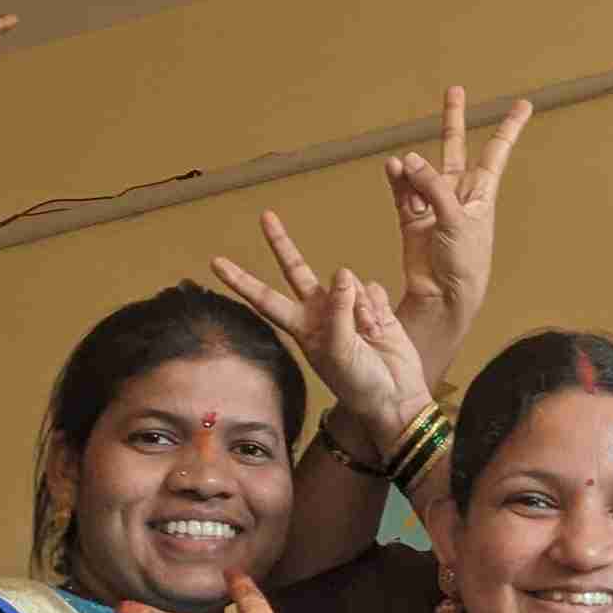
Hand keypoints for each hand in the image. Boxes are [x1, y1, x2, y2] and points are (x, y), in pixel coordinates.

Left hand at [211, 225, 432, 454]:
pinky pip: (373, 290)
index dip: (241, 280)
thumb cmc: (359, 384)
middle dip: (282, 243)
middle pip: (296, 270)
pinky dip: (378, 307)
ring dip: (360, 305)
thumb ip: (338, 310)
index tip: (216, 263)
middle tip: (266, 216)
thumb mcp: (339, 351)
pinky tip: (381, 329)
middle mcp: (320, 313)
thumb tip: (342, 273)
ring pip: (348, 281)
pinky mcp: (374, 306)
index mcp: (301, 327)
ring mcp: (347, 307)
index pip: (264, 298)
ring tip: (368, 336)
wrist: (395, 396)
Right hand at [385, 86, 530, 382]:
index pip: (496, 151)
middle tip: (454, 90)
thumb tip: (407, 158)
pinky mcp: (412, 218)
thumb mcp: (457, 220)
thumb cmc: (466, 264)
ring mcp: (433, 204)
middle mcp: (457, 193)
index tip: (523, 104)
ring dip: (411, 166)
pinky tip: (393, 168)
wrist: (445, 297)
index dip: (509, 128)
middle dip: (453, 119)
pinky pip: (402, 190)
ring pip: (420, 170)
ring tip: (402, 165)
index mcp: (481, 192)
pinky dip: (397, 179)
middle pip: (455, 147)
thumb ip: (433, 187)